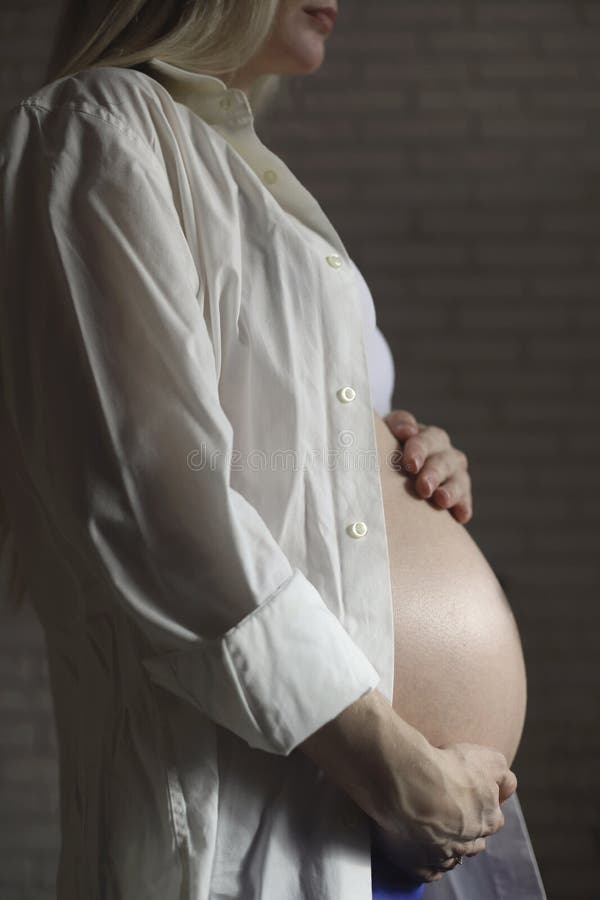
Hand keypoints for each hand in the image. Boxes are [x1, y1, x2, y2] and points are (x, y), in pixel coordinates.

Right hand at [374, 740, 516, 883]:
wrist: (409, 780)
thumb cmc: (448, 768)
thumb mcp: (489, 759)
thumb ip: (504, 776)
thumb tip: (507, 788)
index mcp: (488, 821)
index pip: (492, 819)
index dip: (480, 806)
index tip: (467, 795)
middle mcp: (468, 843)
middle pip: (472, 843)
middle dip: (465, 831)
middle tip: (449, 812)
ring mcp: (442, 856)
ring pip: (450, 858)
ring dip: (446, 847)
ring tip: (432, 829)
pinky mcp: (418, 864)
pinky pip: (428, 872)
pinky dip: (427, 863)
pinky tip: (423, 848)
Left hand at [383, 409, 472, 523]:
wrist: (394, 466)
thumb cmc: (388, 448)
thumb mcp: (389, 431)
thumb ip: (398, 425)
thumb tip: (408, 430)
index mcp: (428, 437)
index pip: (426, 440)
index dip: (418, 450)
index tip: (410, 463)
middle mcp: (445, 453)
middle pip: (444, 461)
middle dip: (434, 474)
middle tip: (424, 487)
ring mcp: (454, 474)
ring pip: (459, 479)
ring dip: (451, 490)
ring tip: (442, 500)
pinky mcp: (460, 494)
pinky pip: (464, 499)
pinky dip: (463, 506)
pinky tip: (461, 516)